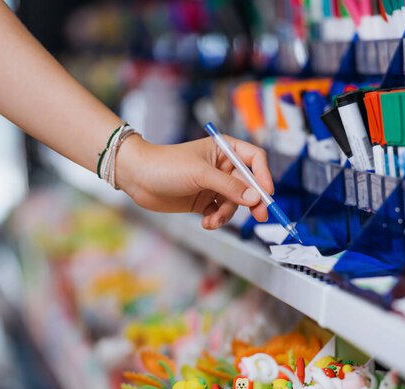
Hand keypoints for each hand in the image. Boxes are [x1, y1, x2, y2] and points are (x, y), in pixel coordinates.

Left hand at [117, 135, 273, 229]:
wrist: (137, 177)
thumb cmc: (166, 165)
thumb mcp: (201, 174)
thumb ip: (229, 187)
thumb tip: (255, 198)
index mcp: (224, 150)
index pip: (254, 159)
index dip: (263, 175)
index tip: (267, 193)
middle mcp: (221, 167)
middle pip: (248, 185)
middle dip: (252, 201)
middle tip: (260, 215)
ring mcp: (212, 185)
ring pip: (234, 202)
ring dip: (227, 214)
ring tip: (213, 220)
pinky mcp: (203, 201)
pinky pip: (219, 212)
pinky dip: (216, 219)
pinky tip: (206, 222)